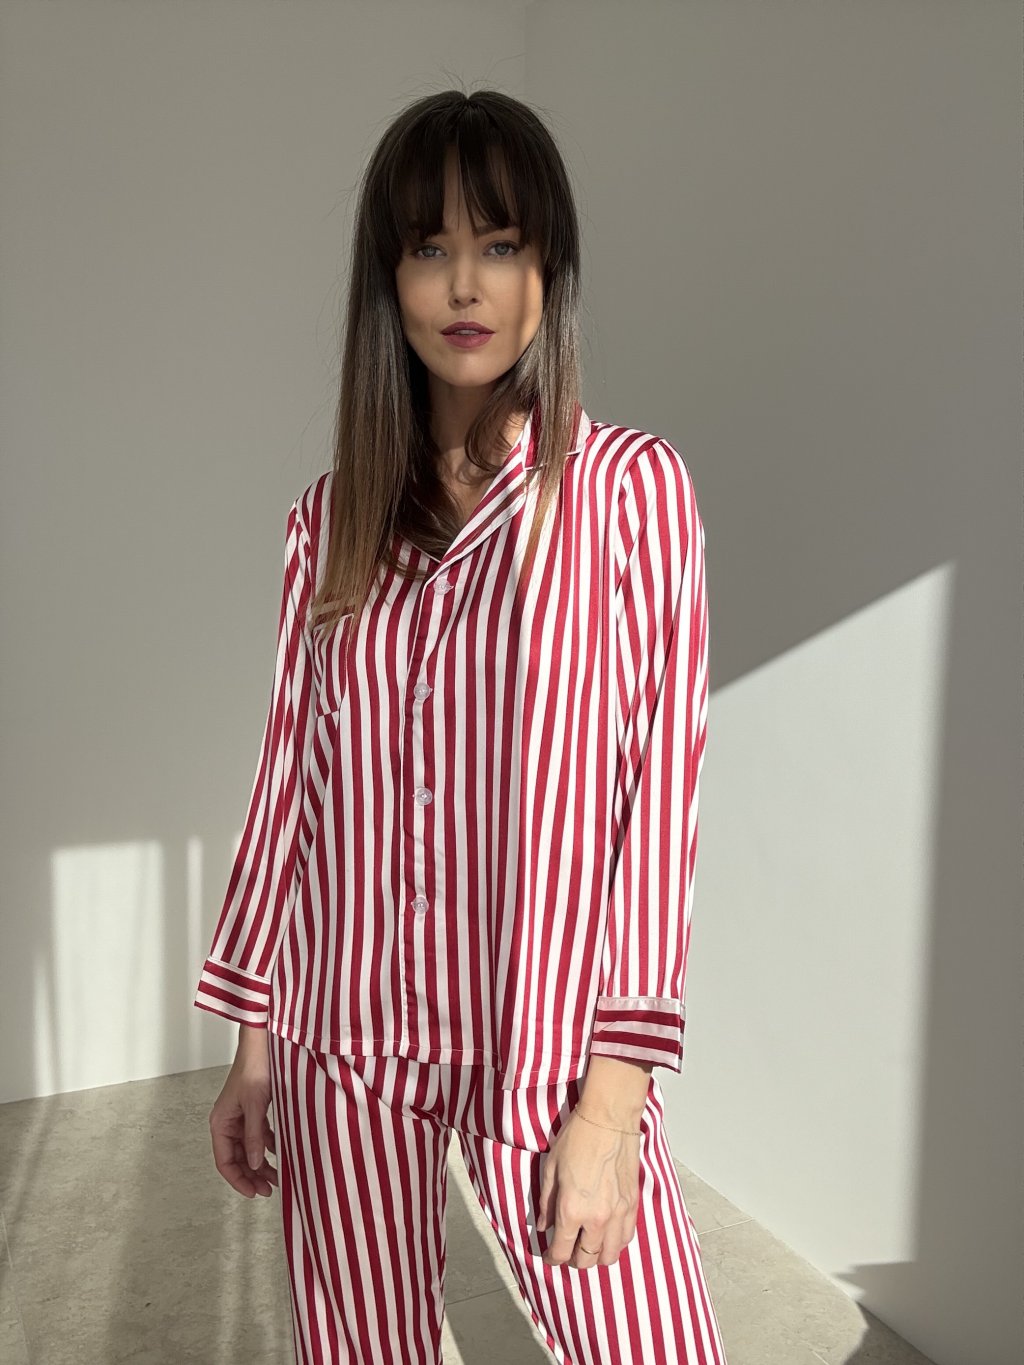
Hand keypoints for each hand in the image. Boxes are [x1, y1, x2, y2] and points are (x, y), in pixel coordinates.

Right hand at [208, 1025, 278, 1198]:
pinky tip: (280, 1154)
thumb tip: (255, 1164)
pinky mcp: (254, 1109)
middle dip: (252, 1175)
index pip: (225, 1161)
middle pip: (237, 1158)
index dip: (238, 1180)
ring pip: (249, 1148)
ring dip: (261, 1163)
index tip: (254, 1193)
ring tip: (278, 1178)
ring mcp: (241, 1116)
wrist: (264, 1043)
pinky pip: (259, 1135)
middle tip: (269, 1190)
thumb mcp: (256, 1105)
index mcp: (221, 1122)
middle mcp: (228, 1122)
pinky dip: (268, 1146)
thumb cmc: (255, 1068)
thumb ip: (255, 1135)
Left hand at [536, 1106, 640, 1268]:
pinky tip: (607, 1236)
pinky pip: (626, 1238)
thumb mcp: (551, 1169)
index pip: (562, 1251)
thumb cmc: (577, 1139)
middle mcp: (597, 1219)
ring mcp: (618, 1214)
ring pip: (610, 1255)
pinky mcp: (633, 1205)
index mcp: (571, 1210)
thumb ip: (546, 1203)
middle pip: (587, 1260)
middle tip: (568, 1252)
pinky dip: (615, 1244)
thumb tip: (543, 1225)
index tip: (551, 1256)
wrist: (608, 1120)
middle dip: (574, 1260)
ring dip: (597, 1257)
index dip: (553, 1258)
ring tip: (588, 1247)